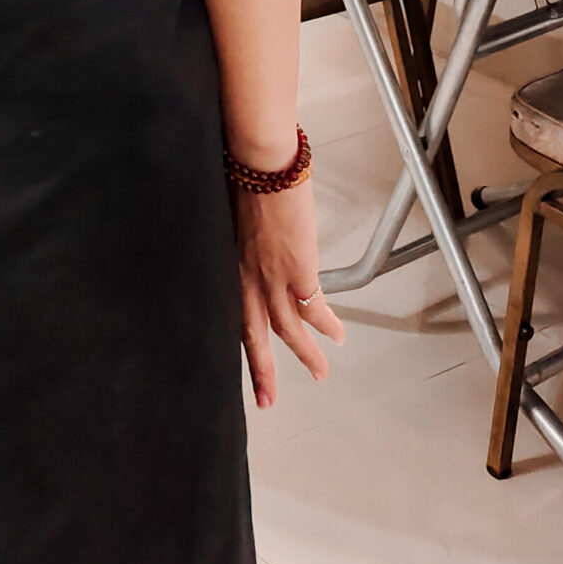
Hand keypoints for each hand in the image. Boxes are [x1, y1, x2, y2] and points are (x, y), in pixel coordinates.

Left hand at [233, 178, 342, 406]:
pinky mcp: (299, 270)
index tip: (238, 364)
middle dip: (262, 371)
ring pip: (290, 330)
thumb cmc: (242, 175)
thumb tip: (247, 243)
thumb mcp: (229, 216)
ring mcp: (273, 278)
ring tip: (320, 372)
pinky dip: (326, 325)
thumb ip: (237, 238)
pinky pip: (315, 308)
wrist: (261, 163)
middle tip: (267, 400)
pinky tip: (335, 335)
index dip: (236, 341)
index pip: (229, 314)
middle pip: (254, 336)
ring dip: (307, 355)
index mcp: (227, 266)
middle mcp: (246, 279)